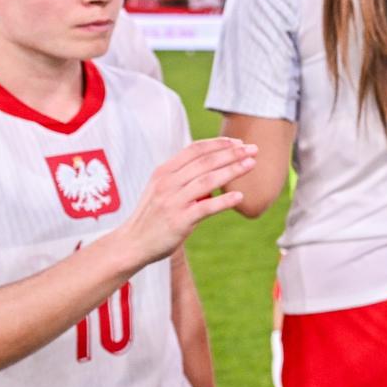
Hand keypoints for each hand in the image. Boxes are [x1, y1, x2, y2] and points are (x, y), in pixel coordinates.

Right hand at [123, 137, 256, 266]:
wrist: (132, 244)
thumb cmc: (151, 218)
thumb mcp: (161, 191)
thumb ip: (182, 179)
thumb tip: (212, 171)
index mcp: (163, 172)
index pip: (194, 150)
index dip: (218, 144)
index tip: (238, 143)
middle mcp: (167, 183)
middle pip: (205, 162)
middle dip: (231, 153)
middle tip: (253, 149)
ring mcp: (173, 202)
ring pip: (207, 180)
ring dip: (232, 170)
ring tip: (251, 164)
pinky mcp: (179, 221)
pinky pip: (205, 208)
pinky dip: (223, 201)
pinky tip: (240, 196)